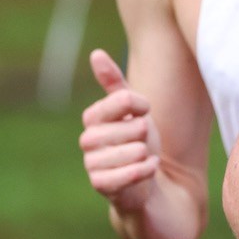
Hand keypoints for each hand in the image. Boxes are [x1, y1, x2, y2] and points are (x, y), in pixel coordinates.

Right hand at [80, 50, 161, 213]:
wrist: (146, 181)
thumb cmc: (138, 140)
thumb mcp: (132, 109)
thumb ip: (115, 84)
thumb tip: (95, 53)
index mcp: (93, 117)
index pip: (123, 100)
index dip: (141, 105)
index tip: (144, 112)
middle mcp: (88, 139)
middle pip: (130, 127)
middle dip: (144, 134)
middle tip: (142, 140)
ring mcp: (92, 163)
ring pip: (130, 151)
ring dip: (144, 153)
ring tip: (144, 155)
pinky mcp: (100, 185)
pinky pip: (126, 175)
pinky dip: (143, 171)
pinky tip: (149, 167)